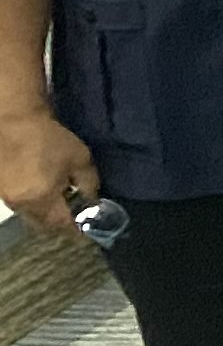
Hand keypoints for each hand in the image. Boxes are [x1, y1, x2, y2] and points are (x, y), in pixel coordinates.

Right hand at [0, 108, 100, 239]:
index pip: (62, 224)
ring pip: (29, 214)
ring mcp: (6, 196)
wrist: (13, 120)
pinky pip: (19, 203)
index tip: (88, 226)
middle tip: (74, 212)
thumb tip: (91, 200)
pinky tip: (41, 187)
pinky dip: (32, 201)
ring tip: (59, 198)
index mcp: (40, 199)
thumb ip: (89, 184)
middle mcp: (20, 203)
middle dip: (59, 221)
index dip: (77, 226)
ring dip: (45, 212)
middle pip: (43, 223)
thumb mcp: (80, 159)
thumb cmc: (49, 138)